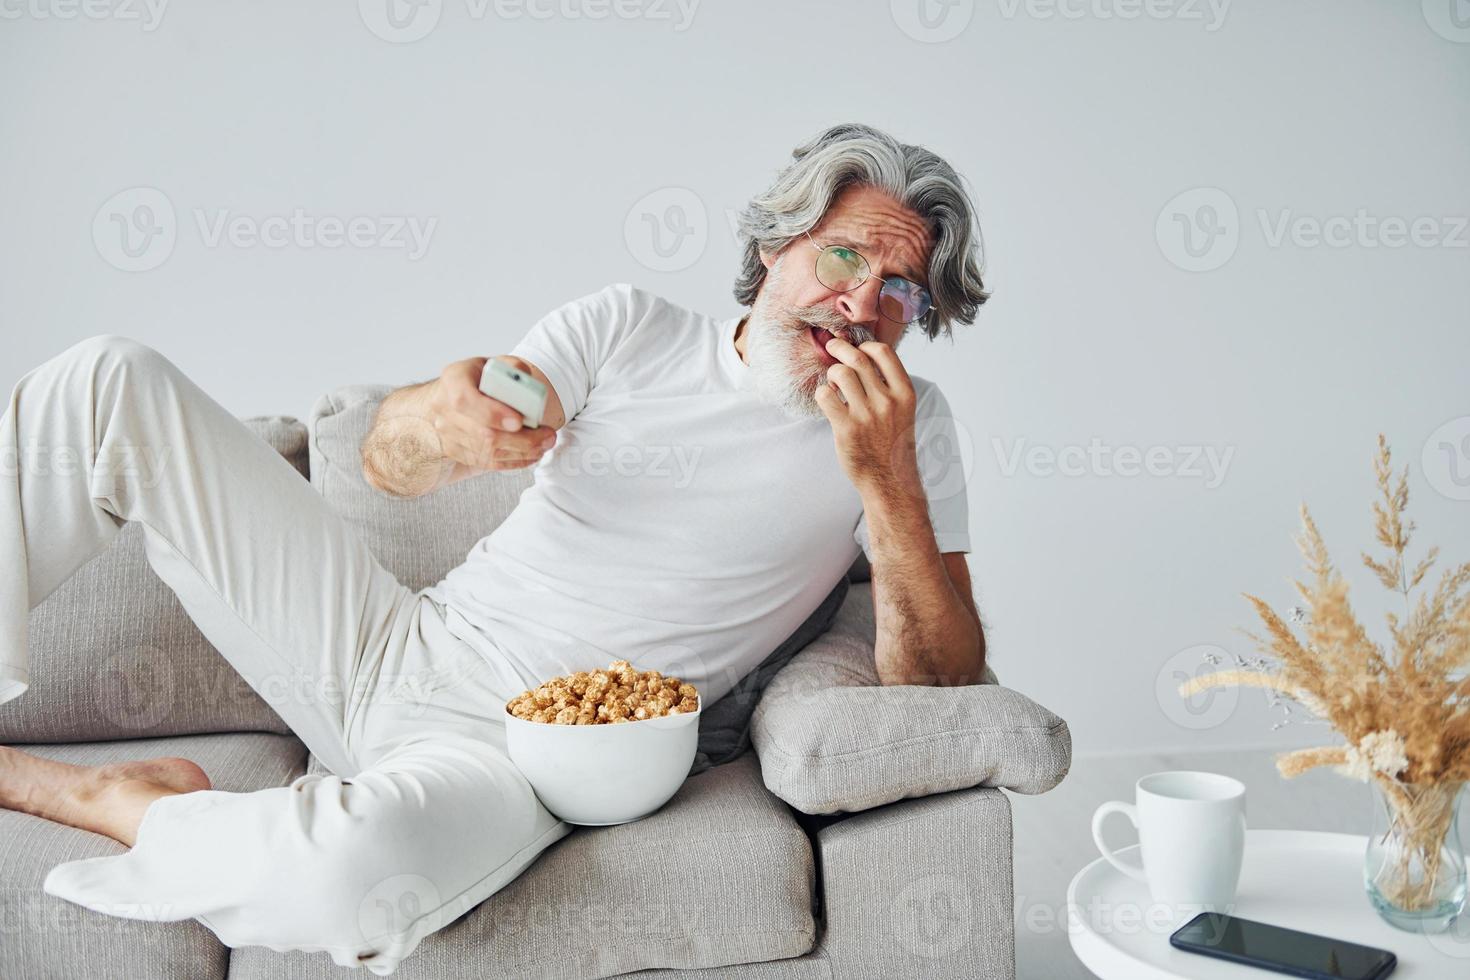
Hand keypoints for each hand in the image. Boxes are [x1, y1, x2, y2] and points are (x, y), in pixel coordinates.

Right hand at [426, 356, 556, 473]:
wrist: (455, 394)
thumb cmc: (479, 378)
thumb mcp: (496, 363)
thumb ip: (513, 369)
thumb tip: (526, 382)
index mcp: (453, 380)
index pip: (465, 400)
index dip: (492, 413)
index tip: (519, 421)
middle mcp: (444, 408)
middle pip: (482, 432)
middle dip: (521, 439)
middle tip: (548, 436)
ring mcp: (447, 433)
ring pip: (487, 451)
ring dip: (522, 452)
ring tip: (545, 444)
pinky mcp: (455, 451)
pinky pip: (487, 462)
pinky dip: (514, 461)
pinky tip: (532, 454)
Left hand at [813, 336, 921, 496]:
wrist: (889, 479)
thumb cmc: (892, 442)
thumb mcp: (902, 410)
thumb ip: (888, 385)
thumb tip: (862, 355)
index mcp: (904, 393)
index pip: (883, 352)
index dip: (864, 344)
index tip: (856, 347)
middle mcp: (888, 401)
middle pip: (857, 358)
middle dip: (839, 348)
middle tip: (832, 348)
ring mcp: (867, 415)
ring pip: (840, 373)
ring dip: (831, 373)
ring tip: (833, 383)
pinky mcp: (847, 428)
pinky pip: (825, 395)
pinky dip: (822, 393)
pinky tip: (828, 401)